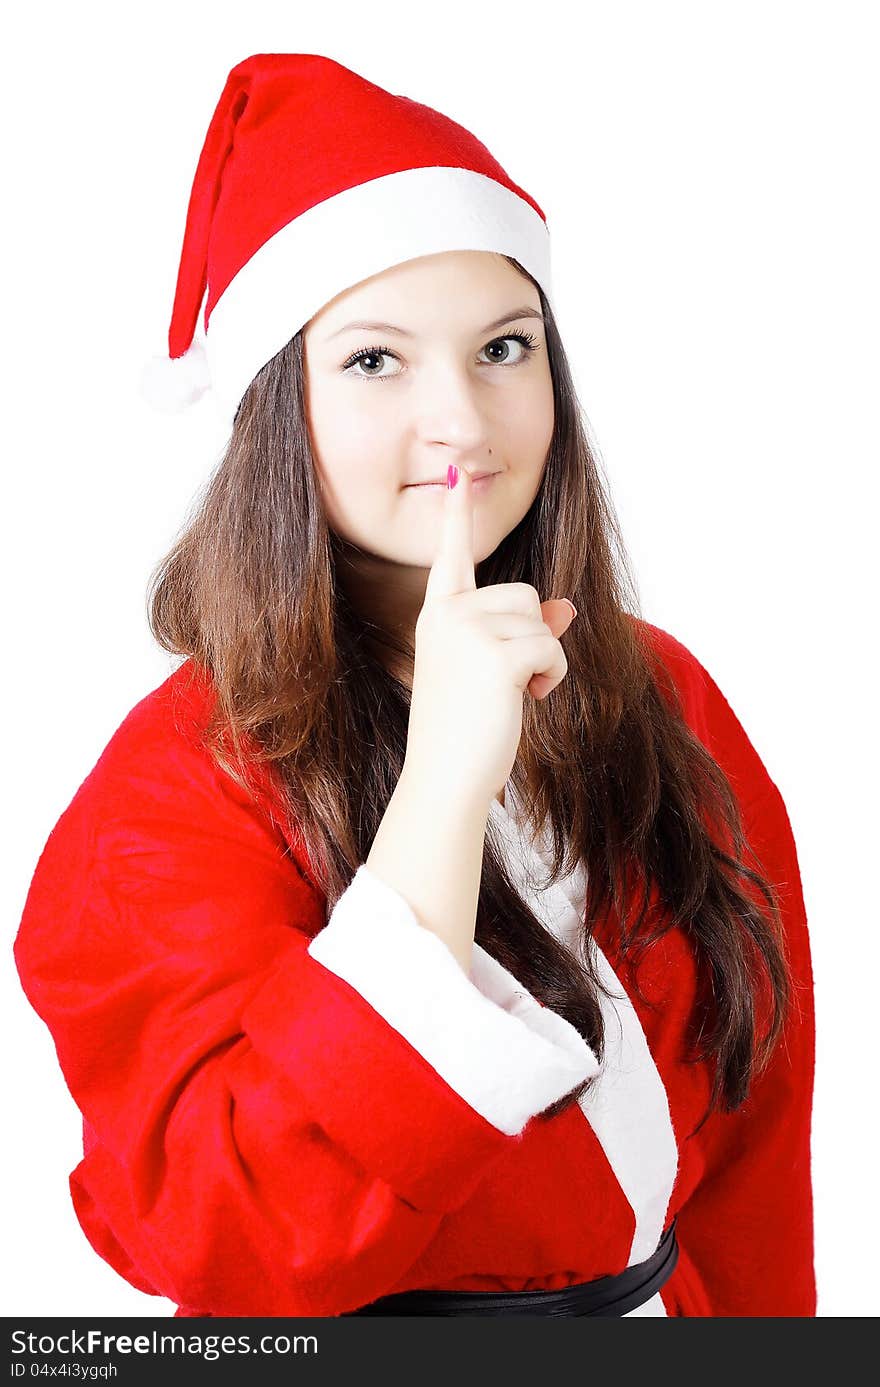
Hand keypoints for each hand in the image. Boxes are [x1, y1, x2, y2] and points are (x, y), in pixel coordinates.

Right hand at [403, 464, 576, 806]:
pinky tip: (526, 700)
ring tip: (512, 695)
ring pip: (541, 622)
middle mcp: (448, 613)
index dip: (457, 515)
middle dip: (531, 637)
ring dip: (544, 660)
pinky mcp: (496, 653)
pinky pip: (551, 647)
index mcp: (438, 614)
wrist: (444, 779)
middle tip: (505, 684)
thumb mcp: (492, 673)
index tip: (459, 474)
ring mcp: (468, 630)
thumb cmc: (464, 731)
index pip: (451, 556)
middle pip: (523, 595)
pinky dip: (552, 676)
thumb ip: (523, 633)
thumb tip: (566, 608)